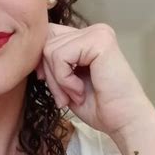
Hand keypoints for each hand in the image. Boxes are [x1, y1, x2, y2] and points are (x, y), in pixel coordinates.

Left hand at [34, 22, 154, 136]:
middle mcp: (94, 30)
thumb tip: (29, 52)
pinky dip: (64, 80)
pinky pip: (60, 56)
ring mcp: (98, 33)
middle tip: (65, 96)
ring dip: (58, 80)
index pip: (48, 36)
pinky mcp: (99, 41)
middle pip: (46, 41)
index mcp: (87, 37)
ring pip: (50, 50)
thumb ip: (52, 62)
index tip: (52, 85)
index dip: (42, 61)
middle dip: (49, 74)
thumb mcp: (66, 80)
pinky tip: (80, 91)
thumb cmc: (98, 106)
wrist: (124, 123)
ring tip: (75, 94)